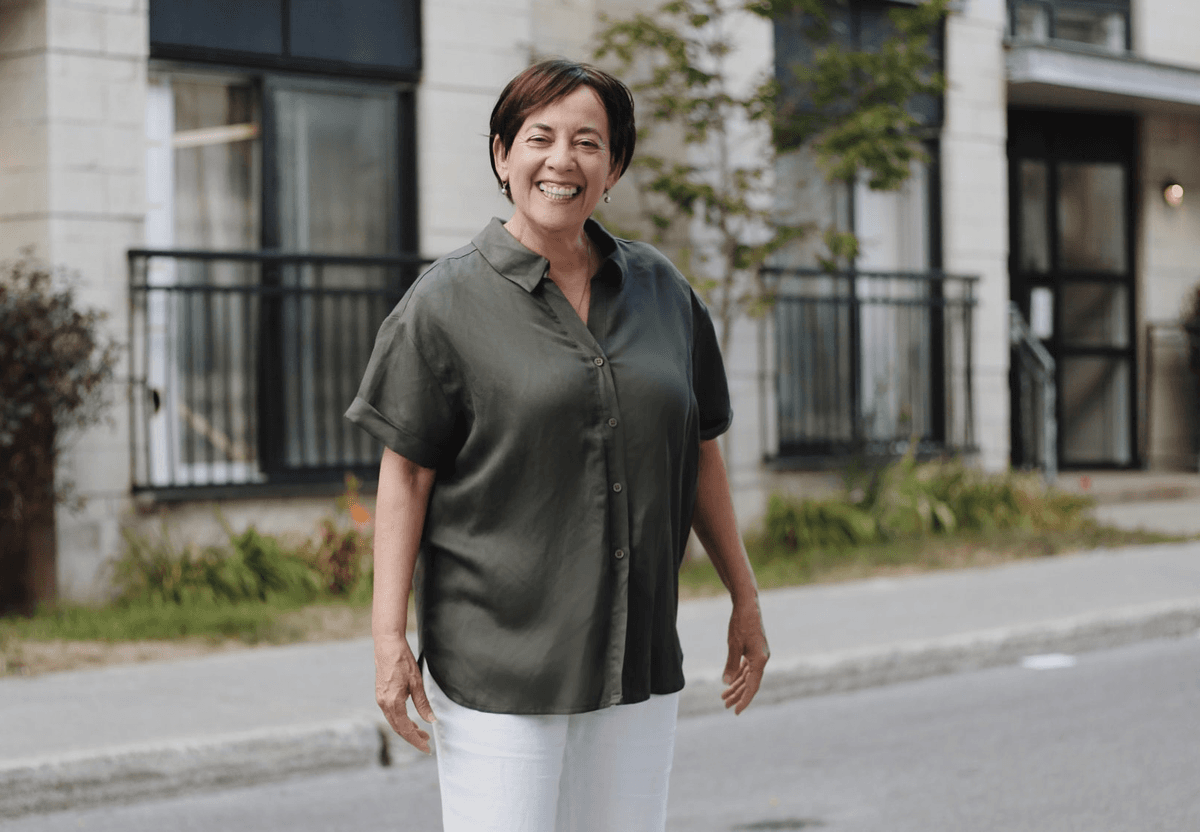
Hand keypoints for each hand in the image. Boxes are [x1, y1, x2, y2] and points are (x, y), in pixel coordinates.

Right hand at [374, 635, 435, 752]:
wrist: (387, 646)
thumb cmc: (403, 661)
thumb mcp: (416, 683)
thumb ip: (423, 704)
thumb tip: (431, 720)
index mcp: (393, 703)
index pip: (405, 729)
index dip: (416, 740)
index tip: (426, 748)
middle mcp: (384, 703)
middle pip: (398, 728)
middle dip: (412, 737)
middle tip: (426, 741)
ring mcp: (381, 699)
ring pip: (394, 721)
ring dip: (407, 729)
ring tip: (420, 732)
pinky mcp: (381, 694)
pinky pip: (391, 713)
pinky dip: (401, 720)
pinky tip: (410, 719)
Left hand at [720, 594, 768, 714]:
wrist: (748, 605)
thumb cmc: (741, 624)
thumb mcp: (733, 645)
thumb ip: (731, 665)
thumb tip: (727, 682)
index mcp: (760, 660)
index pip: (752, 686)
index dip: (744, 700)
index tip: (736, 711)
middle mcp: (762, 659)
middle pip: (750, 683)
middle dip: (737, 694)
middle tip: (725, 704)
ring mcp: (758, 654)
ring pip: (747, 675)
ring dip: (737, 685)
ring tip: (724, 696)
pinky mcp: (754, 649)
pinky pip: (747, 667)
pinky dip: (738, 674)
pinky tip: (731, 680)